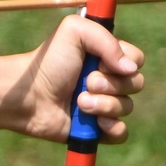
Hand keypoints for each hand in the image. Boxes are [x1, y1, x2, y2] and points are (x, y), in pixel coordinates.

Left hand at [3, 16, 144, 143]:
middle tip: (86, 82)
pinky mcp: (96, 129)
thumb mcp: (74, 32)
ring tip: (79, 102)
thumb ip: (106, 40)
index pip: (137, 60)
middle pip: (136, 84)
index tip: (99, 62)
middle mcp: (108, 80)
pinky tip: (94, 123)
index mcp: (106, 57)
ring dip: (104, 105)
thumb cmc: (48, 62)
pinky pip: (121, 133)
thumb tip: (131, 69)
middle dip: (111, 84)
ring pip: (127, 107)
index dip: (124, 62)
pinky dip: (111, 128)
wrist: (28, 96)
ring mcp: (103, 105)